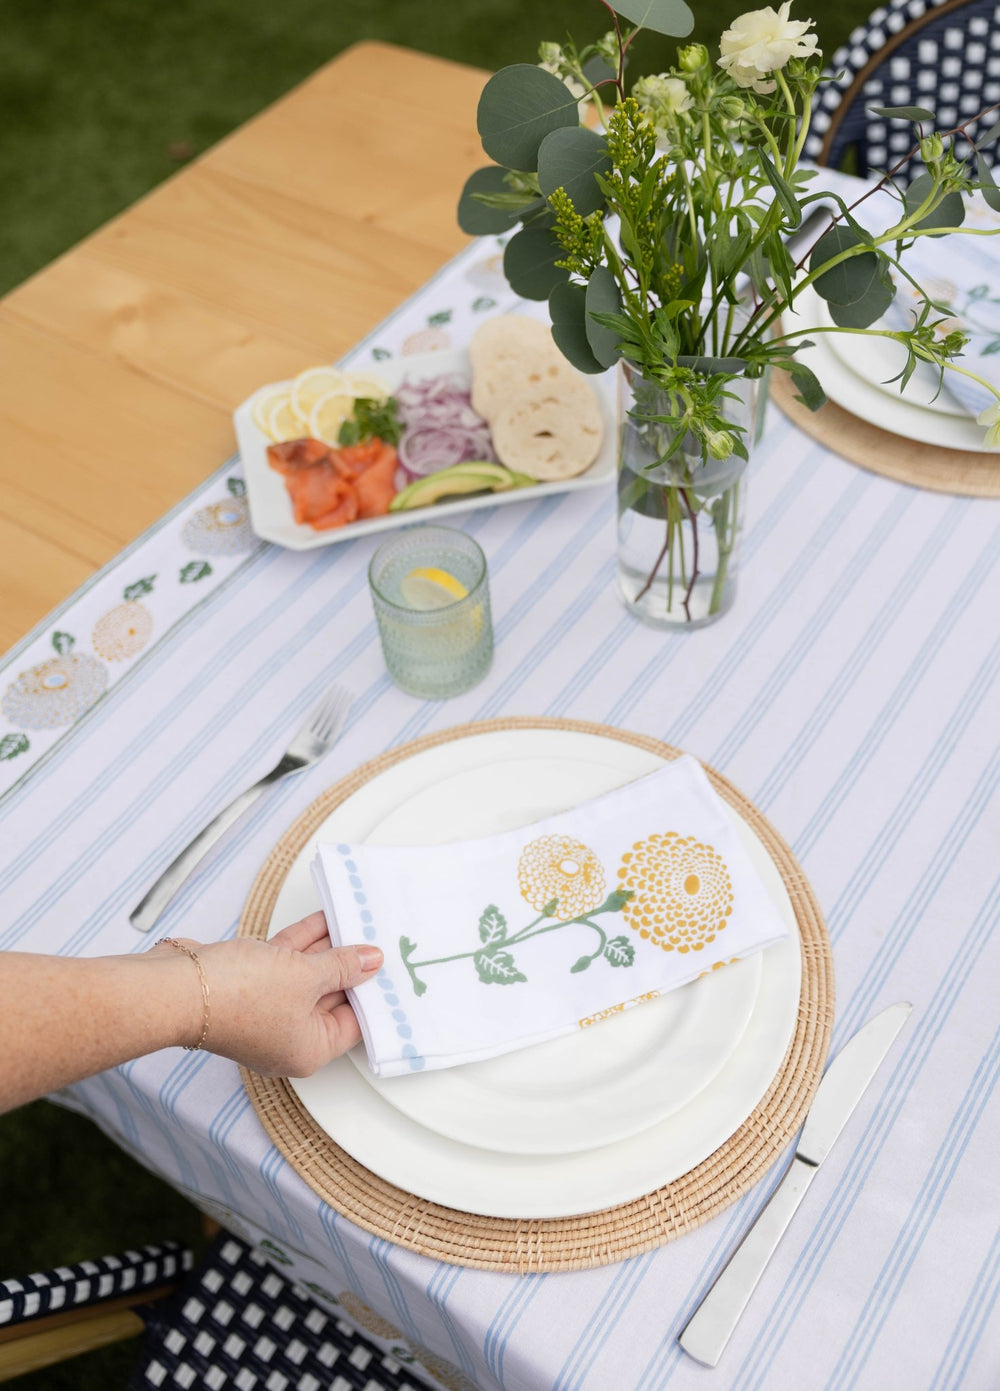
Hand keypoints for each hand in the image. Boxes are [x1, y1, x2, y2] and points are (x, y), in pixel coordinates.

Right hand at [160, 913, 381, 1076]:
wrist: (177, 985)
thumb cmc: (238, 996)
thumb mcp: (307, 976)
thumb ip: (343, 965)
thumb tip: (372, 961)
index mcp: (308, 1050)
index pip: (354, 1022)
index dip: (374, 993)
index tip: (392, 967)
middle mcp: (288, 1035)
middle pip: (332, 996)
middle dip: (353, 964)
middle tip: (379, 937)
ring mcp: (267, 1009)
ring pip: (308, 974)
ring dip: (330, 947)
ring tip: (357, 920)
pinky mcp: (248, 984)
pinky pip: (286, 961)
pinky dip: (304, 941)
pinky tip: (325, 918)